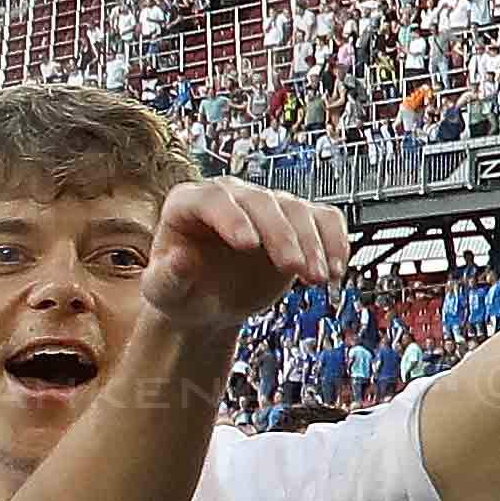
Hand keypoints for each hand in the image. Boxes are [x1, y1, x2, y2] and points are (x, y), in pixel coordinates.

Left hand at [136, 177, 347, 332]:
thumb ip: (167, 277)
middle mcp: (229, 197)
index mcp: (188, 205)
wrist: (208, 303)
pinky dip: (335, 241)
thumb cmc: (182, 293)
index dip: (232, 218)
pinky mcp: (294, 221)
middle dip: (281, 235)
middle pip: (261, 202)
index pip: (213, 199)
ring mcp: (264, 206)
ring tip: (318, 278)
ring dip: (313, 243)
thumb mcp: (164, 293)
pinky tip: (336, 268)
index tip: (249, 245)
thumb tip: (180, 260)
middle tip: (293, 269)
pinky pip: (323, 219)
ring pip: (296, 209)